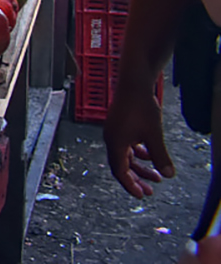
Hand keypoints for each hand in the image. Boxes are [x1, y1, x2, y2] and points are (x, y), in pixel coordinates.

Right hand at [104, 80, 174, 197]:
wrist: (133, 84)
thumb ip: (160, 156)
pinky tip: (151, 155)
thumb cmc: (140, 107)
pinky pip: (127, 146)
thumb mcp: (154, 135)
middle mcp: (112, 139)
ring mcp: (115, 132)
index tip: (141, 195)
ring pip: (126, 157)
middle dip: (136, 180)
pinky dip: (139, 154)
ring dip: (140, 167)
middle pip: (122, 166)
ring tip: (155, 176)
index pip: (120, 171)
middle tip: (148, 191)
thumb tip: (168, 174)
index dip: (131, 185)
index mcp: (115, 143)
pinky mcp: (119, 126)